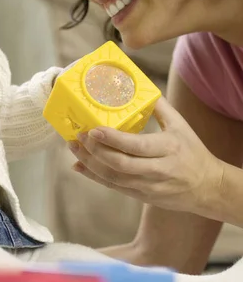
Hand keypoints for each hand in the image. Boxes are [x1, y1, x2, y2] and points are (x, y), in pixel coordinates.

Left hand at [68, 97, 223, 214]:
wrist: (207, 187)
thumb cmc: (192, 151)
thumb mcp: (180, 125)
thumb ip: (159, 106)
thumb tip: (136, 85)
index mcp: (168, 149)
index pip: (136, 146)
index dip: (112, 139)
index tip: (93, 129)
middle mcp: (158, 170)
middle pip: (120, 164)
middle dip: (95, 151)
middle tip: (79, 136)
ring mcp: (149, 186)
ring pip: (114, 178)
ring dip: (90, 163)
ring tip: (74, 147)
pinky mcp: (141, 196)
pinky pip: (114, 187)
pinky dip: (95, 176)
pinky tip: (80, 165)